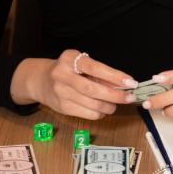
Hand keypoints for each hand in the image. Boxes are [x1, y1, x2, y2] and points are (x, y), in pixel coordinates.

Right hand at [10, 50, 137, 118]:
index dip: (114, 76)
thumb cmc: (68, 70)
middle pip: (93, 89)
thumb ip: (100, 73)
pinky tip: (103, 108)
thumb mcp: (81, 64)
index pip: (95, 68)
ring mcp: (61, 93)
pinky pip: (87, 114)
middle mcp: (62, 75)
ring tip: (116, 103)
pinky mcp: (62, 108)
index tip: (130, 82)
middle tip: (130, 97)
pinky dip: (100, 113)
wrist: (41, 80)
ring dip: (110, 106)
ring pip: (92, 105)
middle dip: (115, 95)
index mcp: (69, 59)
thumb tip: (123, 85)